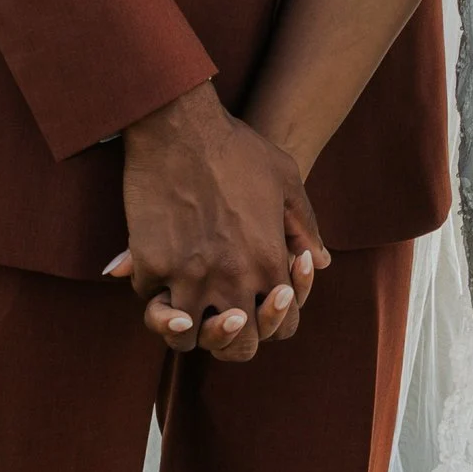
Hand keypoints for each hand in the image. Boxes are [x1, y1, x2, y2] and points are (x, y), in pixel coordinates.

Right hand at [105, 85, 324, 364]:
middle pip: (237, 346)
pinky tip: (157, 285)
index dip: (271, 324)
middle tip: (222, 324)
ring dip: (185, 330)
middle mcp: (233, 280)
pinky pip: (151, 302)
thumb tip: (321, 262)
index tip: (256, 310)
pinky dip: (154, 298)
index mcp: (270, 263)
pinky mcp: (151, 265)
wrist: (181, 125)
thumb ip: (304, 228)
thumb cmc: (239, 147)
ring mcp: (190, 277)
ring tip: (183, 317)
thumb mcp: (287, 180)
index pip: (282, 326)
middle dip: (231, 341)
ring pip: (186, 337)